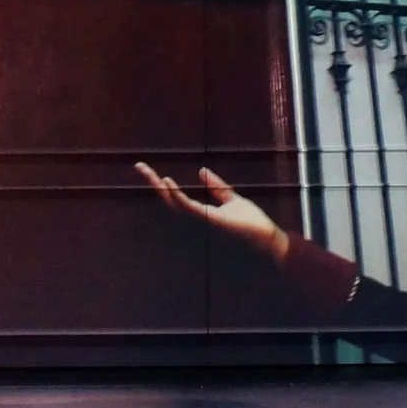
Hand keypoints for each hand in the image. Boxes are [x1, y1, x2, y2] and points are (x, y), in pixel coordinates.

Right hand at [135, 163, 288, 263]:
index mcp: (200, 216)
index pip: (175, 199)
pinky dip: (176, 196)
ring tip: (146, 170)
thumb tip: (200, 170)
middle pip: (167, 202)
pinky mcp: (209, 222)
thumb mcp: (232, 200)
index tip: (150, 170)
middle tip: (139, 165)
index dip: (162, 186)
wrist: (268, 241)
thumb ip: (216, 187)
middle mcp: (195, 222)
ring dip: (159, 187)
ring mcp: (200, 223)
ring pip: (172, 205)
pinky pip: (188, 209)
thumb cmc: (253, 226)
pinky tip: (167, 182)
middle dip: (152, 184)